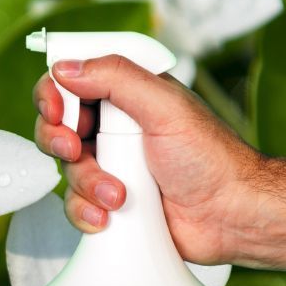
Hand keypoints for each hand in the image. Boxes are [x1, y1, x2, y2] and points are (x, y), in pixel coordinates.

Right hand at [33, 55, 262, 263]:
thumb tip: (66, 68)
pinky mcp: (107, 200)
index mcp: (127, 95)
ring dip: (86, 183)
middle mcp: (114, 128)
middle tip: (75, 149)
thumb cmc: (213, 159)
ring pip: (65, 169)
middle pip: (56, 125)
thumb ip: (116, 78)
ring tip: (117, 195)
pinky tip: (109, 215)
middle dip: (59, 140)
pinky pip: (75, 203)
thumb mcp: (165, 106)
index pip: (72, 81)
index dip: (54, 93)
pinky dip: (86, 210)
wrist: (231, 216)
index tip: (57, 110)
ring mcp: (110, 165)